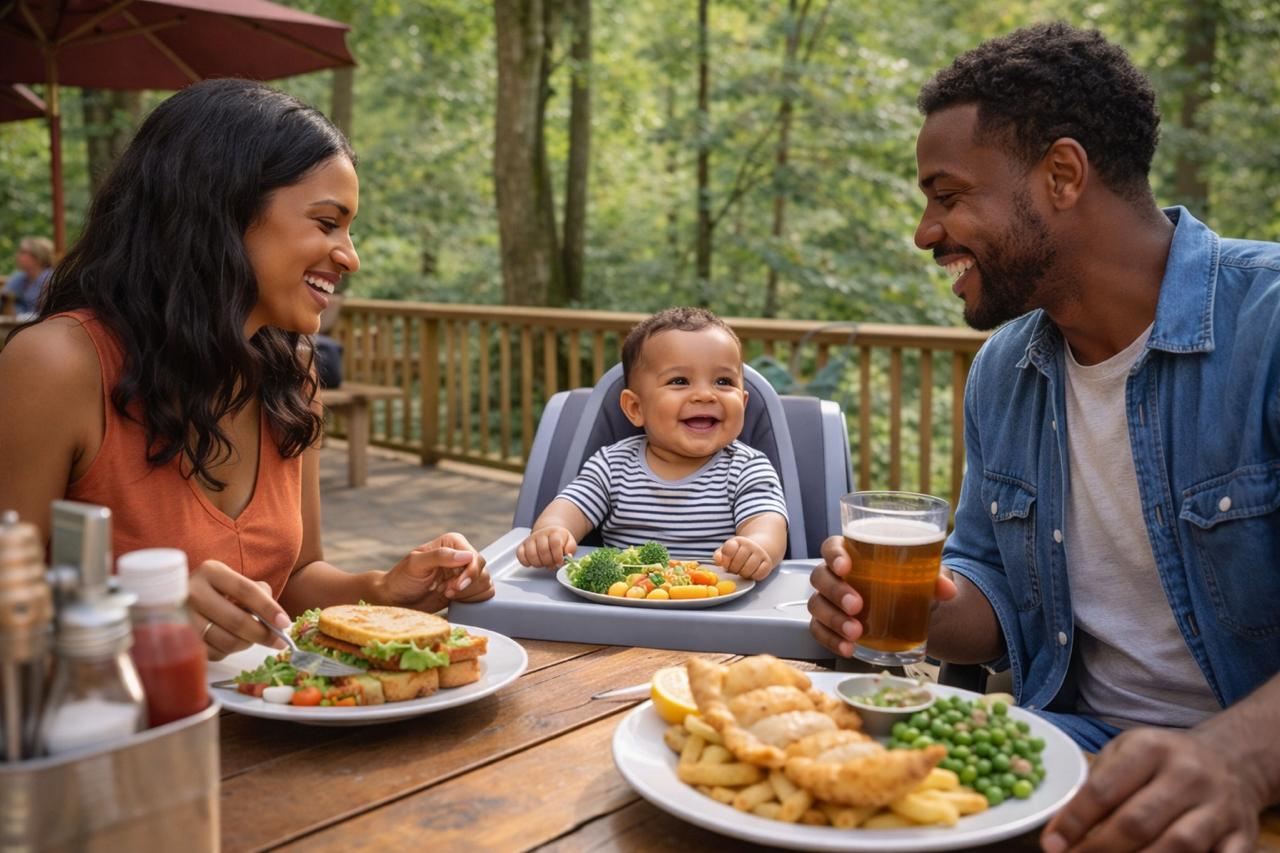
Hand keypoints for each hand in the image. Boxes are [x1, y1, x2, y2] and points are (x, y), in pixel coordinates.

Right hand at [188, 560, 291, 660]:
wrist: (179, 599)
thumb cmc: (217, 591)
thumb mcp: (235, 581)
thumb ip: (258, 593)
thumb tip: (276, 620)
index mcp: (211, 572)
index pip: (246, 590)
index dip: (268, 608)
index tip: (285, 623)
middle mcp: (193, 592)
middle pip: (236, 620)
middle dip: (263, 634)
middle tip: (278, 641)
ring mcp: (183, 617)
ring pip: (227, 641)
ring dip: (247, 643)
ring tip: (252, 638)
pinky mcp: (180, 639)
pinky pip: (214, 653)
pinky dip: (229, 651)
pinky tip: (231, 641)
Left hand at [381, 532, 494, 609]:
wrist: (397, 599)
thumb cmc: (402, 579)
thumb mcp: (416, 564)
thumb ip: (440, 557)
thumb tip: (466, 555)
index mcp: (452, 543)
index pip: (475, 557)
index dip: (469, 574)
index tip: (455, 586)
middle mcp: (461, 555)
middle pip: (482, 571)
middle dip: (466, 586)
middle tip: (446, 591)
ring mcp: (465, 572)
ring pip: (485, 582)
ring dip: (467, 593)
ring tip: (446, 593)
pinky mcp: (467, 588)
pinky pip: (484, 593)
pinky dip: (471, 599)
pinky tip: (454, 599)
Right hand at [516, 526, 576, 568]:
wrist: (548, 533)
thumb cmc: (560, 540)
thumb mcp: (569, 542)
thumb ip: (571, 548)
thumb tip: (568, 556)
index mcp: (554, 532)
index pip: (554, 543)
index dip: (557, 555)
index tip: (560, 563)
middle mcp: (541, 534)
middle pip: (543, 550)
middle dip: (548, 562)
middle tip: (552, 564)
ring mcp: (530, 539)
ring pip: (531, 554)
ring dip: (538, 563)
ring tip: (543, 564)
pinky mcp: (522, 545)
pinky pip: (520, 554)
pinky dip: (525, 562)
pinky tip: (532, 563)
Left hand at [713, 536, 773, 579]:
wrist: (758, 548)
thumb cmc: (738, 553)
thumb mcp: (727, 551)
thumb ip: (719, 555)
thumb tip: (718, 561)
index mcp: (737, 541)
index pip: (729, 549)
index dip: (725, 560)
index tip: (726, 565)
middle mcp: (749, 545)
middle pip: (738, 561)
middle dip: (733, 569)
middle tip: (734, 570)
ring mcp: (760, 553)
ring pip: (748, 569)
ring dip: (743, 574)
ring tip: (742, 571)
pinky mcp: (768, 562)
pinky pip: (759, 574)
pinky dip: (753, 576)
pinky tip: (751, 573)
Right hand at [807, 534, 955, 656]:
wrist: (911, 612)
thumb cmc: (908, 584)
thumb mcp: (924, 577)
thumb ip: (935, 577)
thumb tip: (947, 589)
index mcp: (852, 554)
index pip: (832, 547)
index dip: (834, 555)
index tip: (846, 566)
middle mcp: (834, 576)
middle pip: (821, 577)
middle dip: (836, 592)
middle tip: (857, 606)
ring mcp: (829, 601)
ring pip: (817, 606)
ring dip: (834, 620)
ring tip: (856, 633)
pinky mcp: (829, 625)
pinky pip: (820, 632)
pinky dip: (831, 641)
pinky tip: (848, 649)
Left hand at [1040, 727, 1260, 852]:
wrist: (1232, 760)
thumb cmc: (1164, 760)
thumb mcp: (1127, 752)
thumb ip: (1097, 784)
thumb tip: (1061, 830)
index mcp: (1150, 749)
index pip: (1103, 790)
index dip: (1074, 822)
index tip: (1052, 845)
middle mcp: (1187, 774)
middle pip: (1137, 823)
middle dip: (1099, 849)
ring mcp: (1218, 807)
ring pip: (1177, 847)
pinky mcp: (1242, 834)